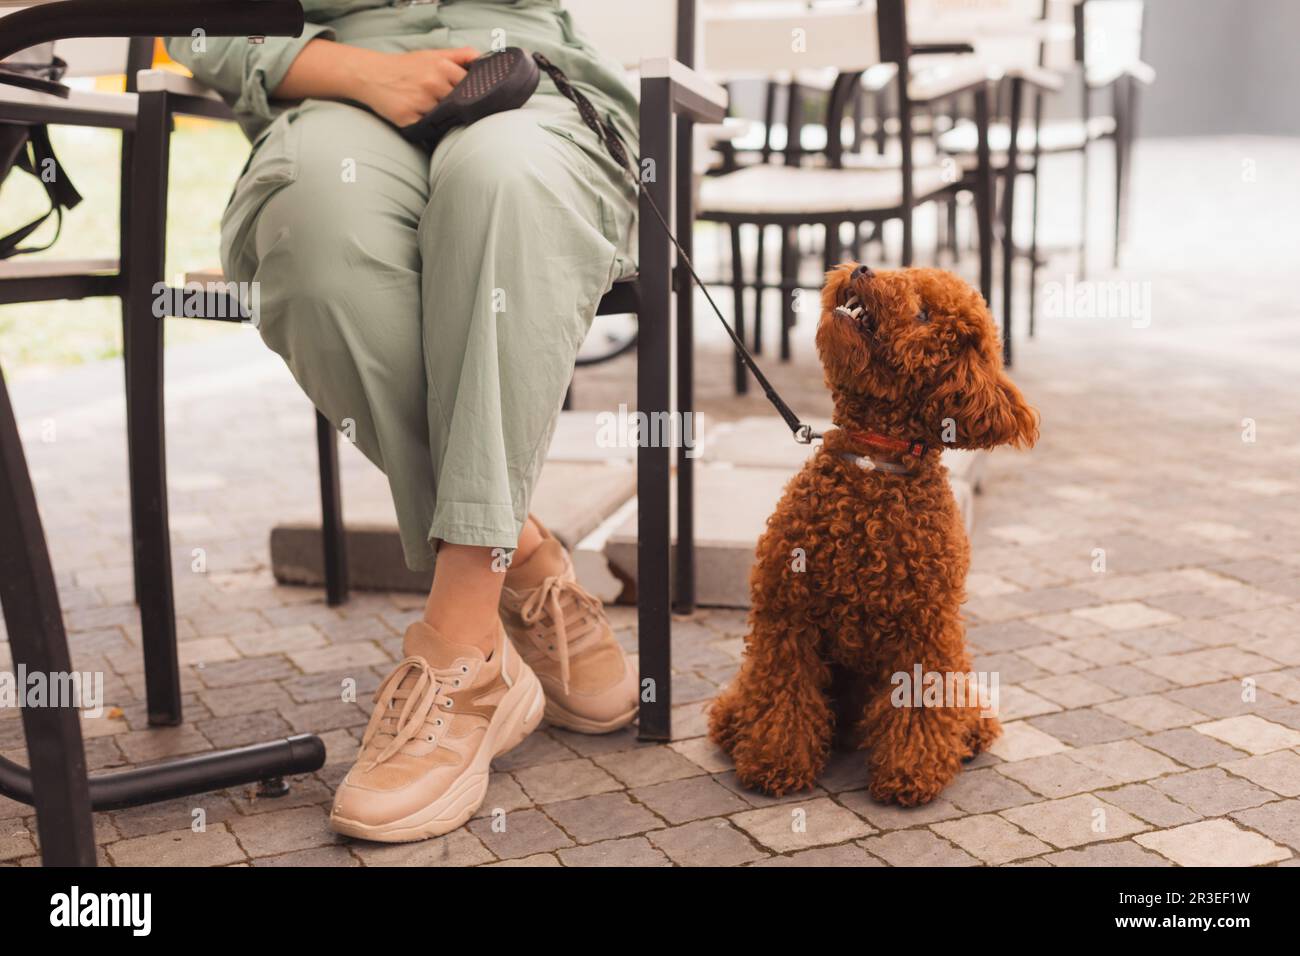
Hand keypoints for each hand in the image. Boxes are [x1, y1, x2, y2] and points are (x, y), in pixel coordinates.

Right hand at [353, 47, 479, 126]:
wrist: (371, 74)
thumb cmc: (406, 66)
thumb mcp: (433, 54)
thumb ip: (460, 55)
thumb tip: (483, 59)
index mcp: (441, 66)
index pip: (470, 87)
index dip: (468, 93)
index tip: (464, 95)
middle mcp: (432, 83)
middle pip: (458, 104)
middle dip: (454, 105)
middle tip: (443, 102)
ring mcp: (420, 102)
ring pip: (444, 118)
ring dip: (440, 117)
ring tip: (426, 107)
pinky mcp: (408, 118)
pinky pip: (427, 128)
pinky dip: (426, 125)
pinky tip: (417, 115)